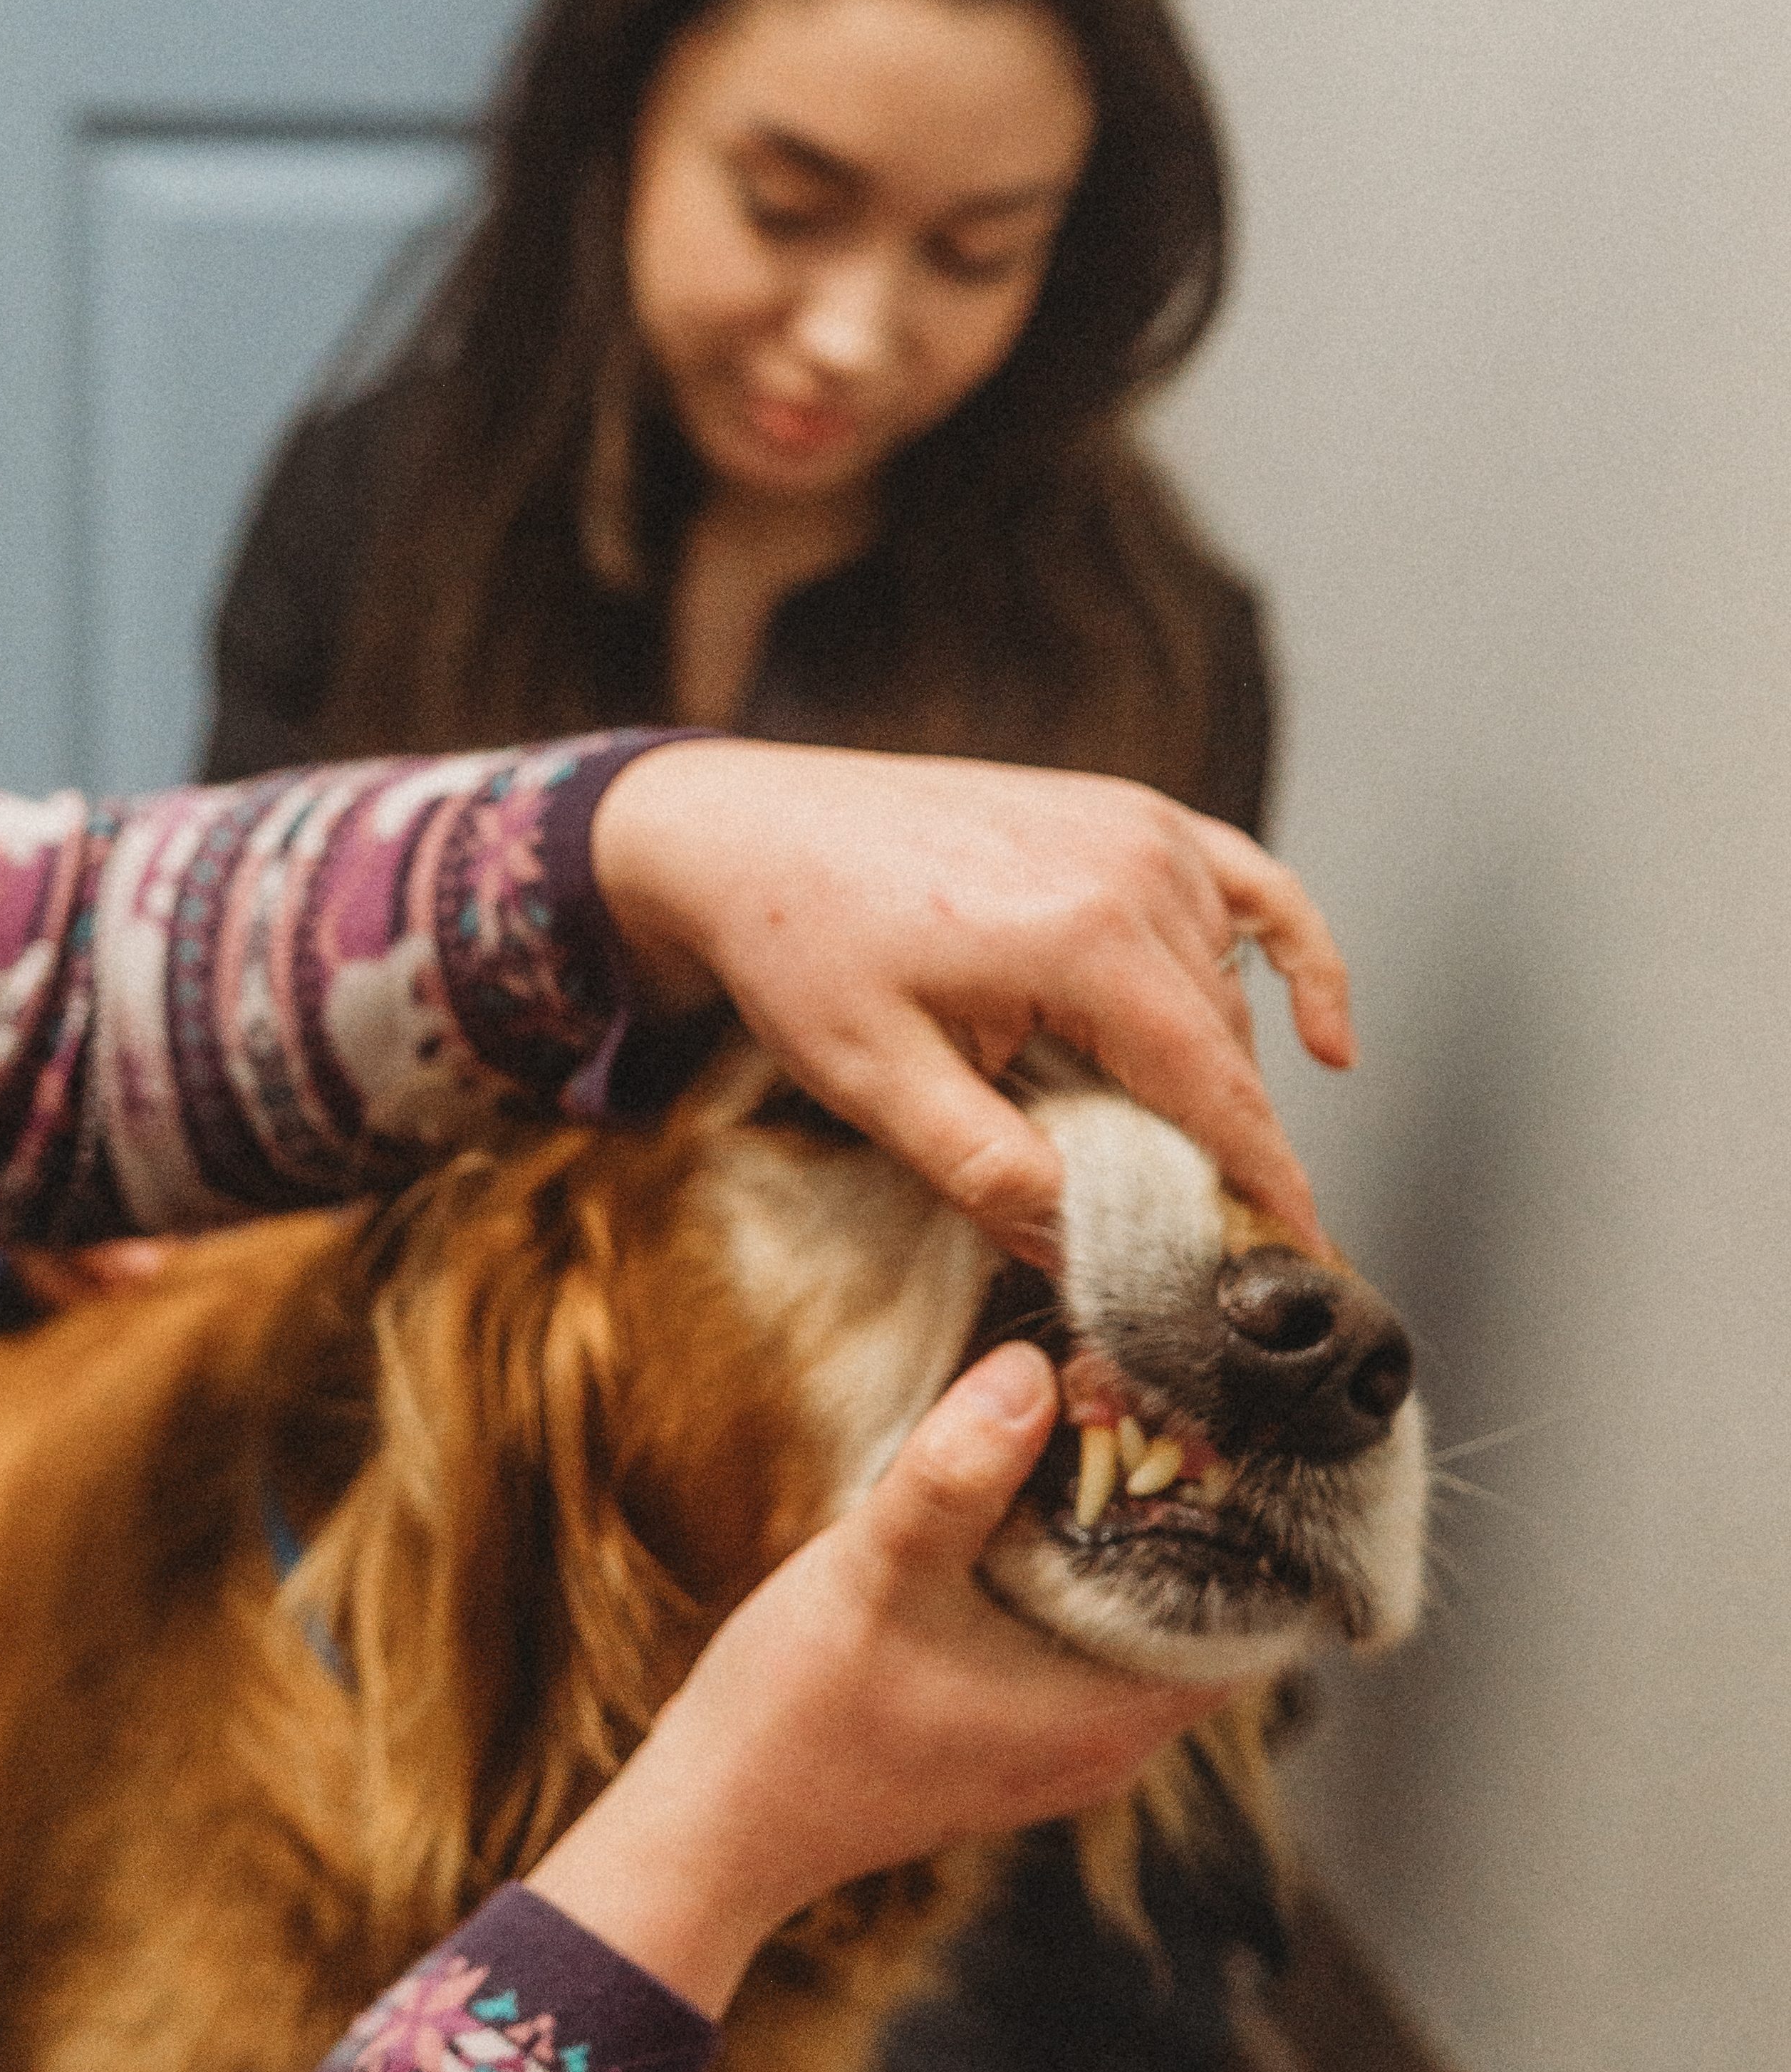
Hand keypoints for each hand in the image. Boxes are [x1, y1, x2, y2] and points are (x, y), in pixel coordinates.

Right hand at [524, 1343, 1212, 2017]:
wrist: (712, 1826)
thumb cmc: (794, 1717)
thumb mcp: (877, 1570)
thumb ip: (958, 1471)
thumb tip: (1035, 1369)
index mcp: (1112, 1718)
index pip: (1258, 1610)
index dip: (1247, 1510)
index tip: (1205, 1417)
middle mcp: (1109, 1743)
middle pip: (1203, 1606)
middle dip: (1176, 1502)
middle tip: (1130, 1397)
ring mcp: (1060, 1746)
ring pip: (1138, 1619)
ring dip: (1116, 1532)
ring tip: (1073, 1434)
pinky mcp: (1011, 1736)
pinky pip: (1080, 1639)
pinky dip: (1067, 1572)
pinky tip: (1011, 1513)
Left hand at [590, 739, 1348, 1263]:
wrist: (747, 830)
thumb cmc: (796, 943)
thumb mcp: (878, 1086)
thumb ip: (994, 1174)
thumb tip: (1088, 1252)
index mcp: (1084, 937)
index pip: (1216, 1090)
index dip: (1263, 1184)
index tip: (1297, 1258)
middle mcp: (1133, 869)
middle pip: (1222, 1048)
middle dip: (1220, 1147)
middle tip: (1195, 1236)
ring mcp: (1138, 829)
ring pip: (1225, 989)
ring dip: (1213, 1073)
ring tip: (1166, 1153)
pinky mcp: (1127, 813)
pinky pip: (1252, 886)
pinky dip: (1298, 957)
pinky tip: (1324, 1037)